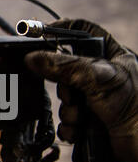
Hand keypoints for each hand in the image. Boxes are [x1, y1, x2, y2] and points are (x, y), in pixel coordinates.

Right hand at [24, 19, 137, 161]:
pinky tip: (79, 131)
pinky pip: (65, 120)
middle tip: (73, 96)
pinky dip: (68, 127)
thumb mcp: (98, 78)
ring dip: (68, 112)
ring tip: (82, 118)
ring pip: (63, 100)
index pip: (81, 31)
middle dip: (64, 89)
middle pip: (64, 71)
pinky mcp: (88, 120)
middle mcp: (98, 76)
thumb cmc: (137, 106)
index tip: (41, 37)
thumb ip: (64, 66)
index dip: (61, 30)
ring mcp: (92, 99)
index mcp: (109, 56)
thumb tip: (32, 58)